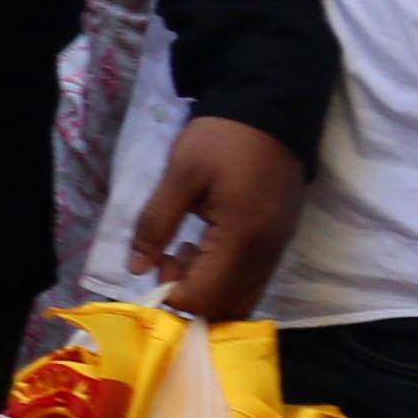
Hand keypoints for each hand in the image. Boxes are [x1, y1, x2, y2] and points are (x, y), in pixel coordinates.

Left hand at [124, 115, 301, 320]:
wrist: (272, 109)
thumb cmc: (223, 138)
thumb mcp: (180, 174)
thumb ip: (156, 223)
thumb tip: (137, 268)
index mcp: (242, 238)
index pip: (206, 297)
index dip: (173, 294)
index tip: (156, 265)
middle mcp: (266, 254)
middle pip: (228, 308)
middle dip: (191, 296)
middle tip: (167, 260)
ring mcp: (278, 249)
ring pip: (243, 297)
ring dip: (209, 289)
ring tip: (183, 251)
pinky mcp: (280, 241)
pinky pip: (253, 278)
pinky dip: (226, 277)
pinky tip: (205, 246)